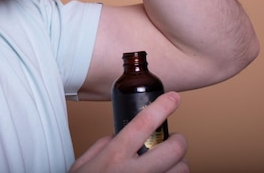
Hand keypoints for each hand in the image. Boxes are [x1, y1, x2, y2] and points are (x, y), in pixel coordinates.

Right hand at [69, 92, 188, 172]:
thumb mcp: (82, 165)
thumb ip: (102, 147)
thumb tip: (118, 135)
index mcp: (114, 156)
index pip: (143, 124)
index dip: (162, 107)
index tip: (174, 97)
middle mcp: (134, 172)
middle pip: (174, 148)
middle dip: (179, 141)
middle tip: (172, 140)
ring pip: (182, 170)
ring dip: (180, 165)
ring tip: (168, 164)